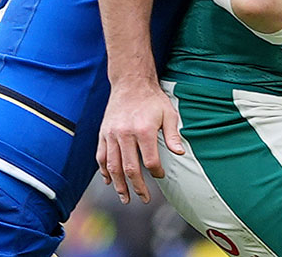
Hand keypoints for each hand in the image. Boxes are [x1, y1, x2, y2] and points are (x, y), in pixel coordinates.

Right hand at [95, 82, 184, 203]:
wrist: (130, 82)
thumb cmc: (152, 99)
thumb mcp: (168, 113)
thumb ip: (173, 134)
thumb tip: (180, 153)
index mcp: (144, 130)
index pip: (150, 161)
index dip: (156, 172)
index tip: (160, 176)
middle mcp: (125, 134)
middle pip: (129, 168)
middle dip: (137, 186)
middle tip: (143, 198)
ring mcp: (111, 134)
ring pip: (112, 166)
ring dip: (118, 185)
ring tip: (125, 197)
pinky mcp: (103, 133)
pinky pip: (101, 156)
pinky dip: (104, 171)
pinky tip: (109, 181)